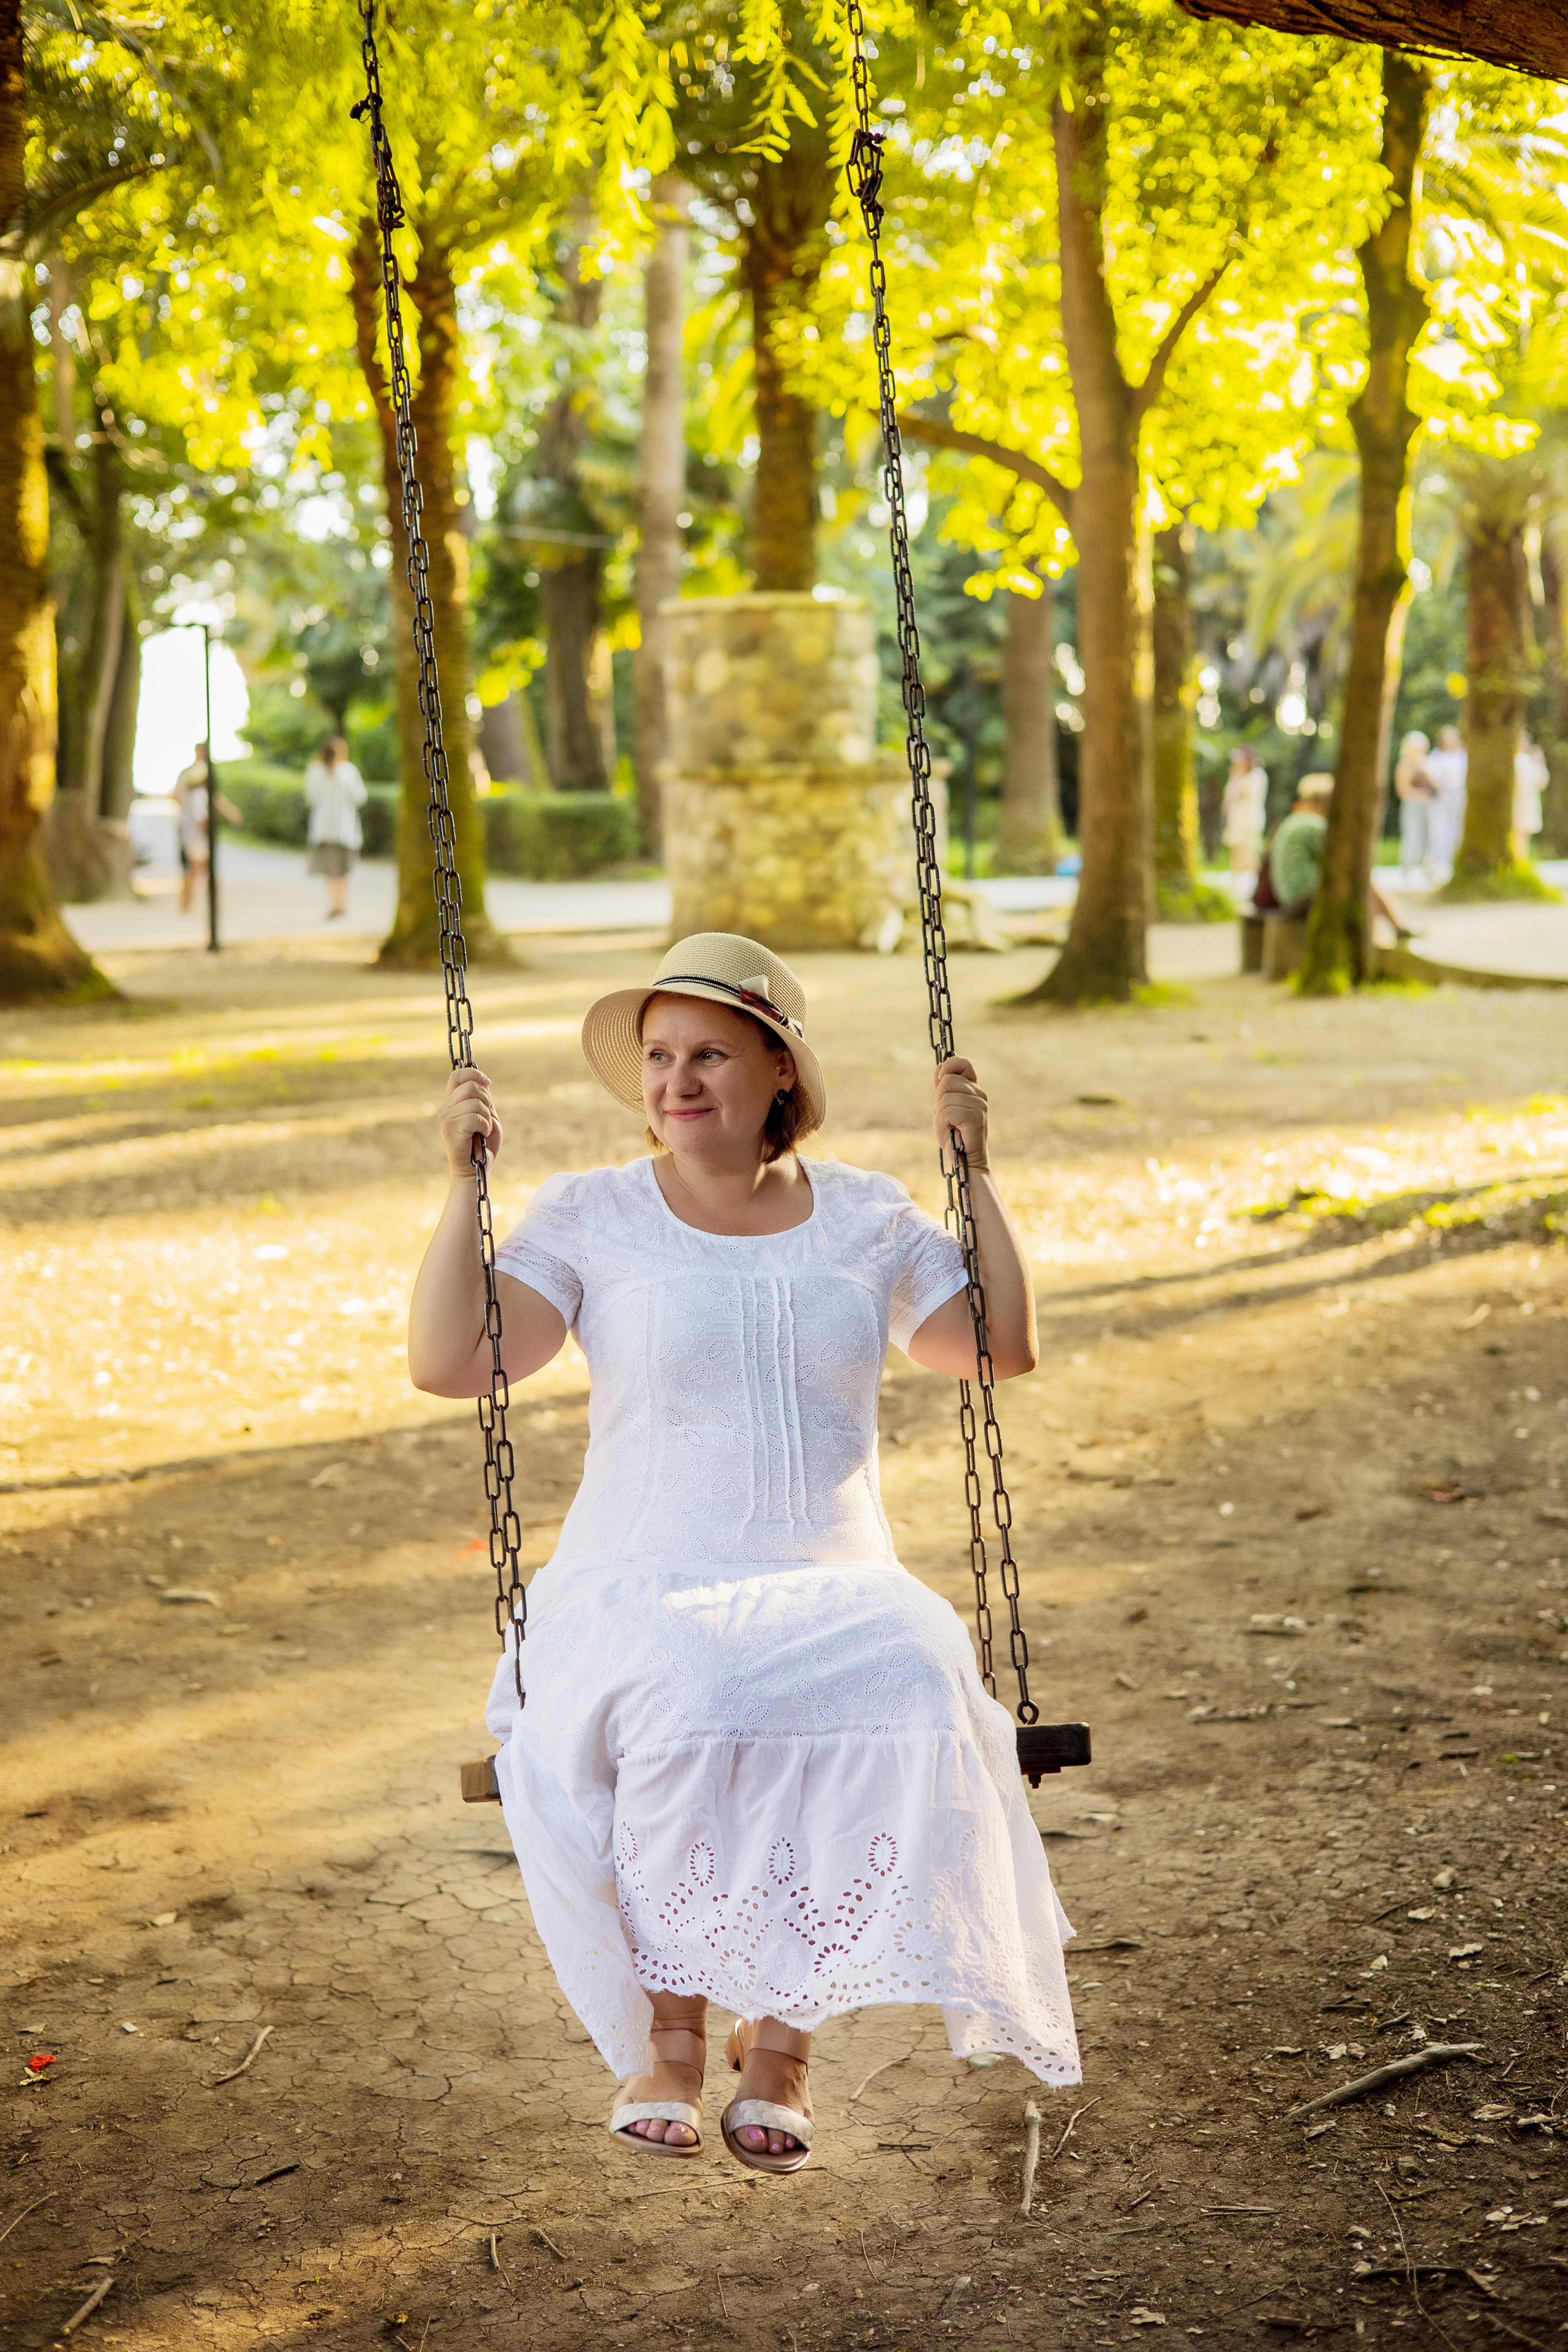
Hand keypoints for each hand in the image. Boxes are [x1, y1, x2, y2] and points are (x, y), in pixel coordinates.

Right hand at [437, 1065, 501, 1175]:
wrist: (476, 1171)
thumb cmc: (483, 1146)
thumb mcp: (486, 1116)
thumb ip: (483, 1099)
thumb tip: (483, 1081)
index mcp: (452, 1103)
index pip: (456, 1075)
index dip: (473, 1074)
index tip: (487, 1083)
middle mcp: (445, 1109)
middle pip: (471, 1086)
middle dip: (487, 1100)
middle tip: (486, 1118)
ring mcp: (446, 1119)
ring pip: (475, 1102)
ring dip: (487, 1118)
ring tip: (483, 1131)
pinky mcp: (451, 1130)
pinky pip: (475, 1117)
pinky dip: (485, 1126)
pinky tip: (481, 1136)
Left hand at [934, 1056, 988, 1170]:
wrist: (964, 1158)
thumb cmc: (953, 1133)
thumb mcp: (943, 1106)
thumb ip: (941, 1087)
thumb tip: (940, 1067)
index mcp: (973, 1088)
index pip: (962, 1063)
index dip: (948, 1068)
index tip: (942, 1082)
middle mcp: (979, 1094)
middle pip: (947, 1080)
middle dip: (939, 1099)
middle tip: (947, 1116)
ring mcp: (979, 1105)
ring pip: (945, 1096)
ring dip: (941, 1113)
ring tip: (951, 1124)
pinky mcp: (975, 1117)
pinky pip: (948, 1110)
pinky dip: (944, 1122)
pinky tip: (953, 1129)